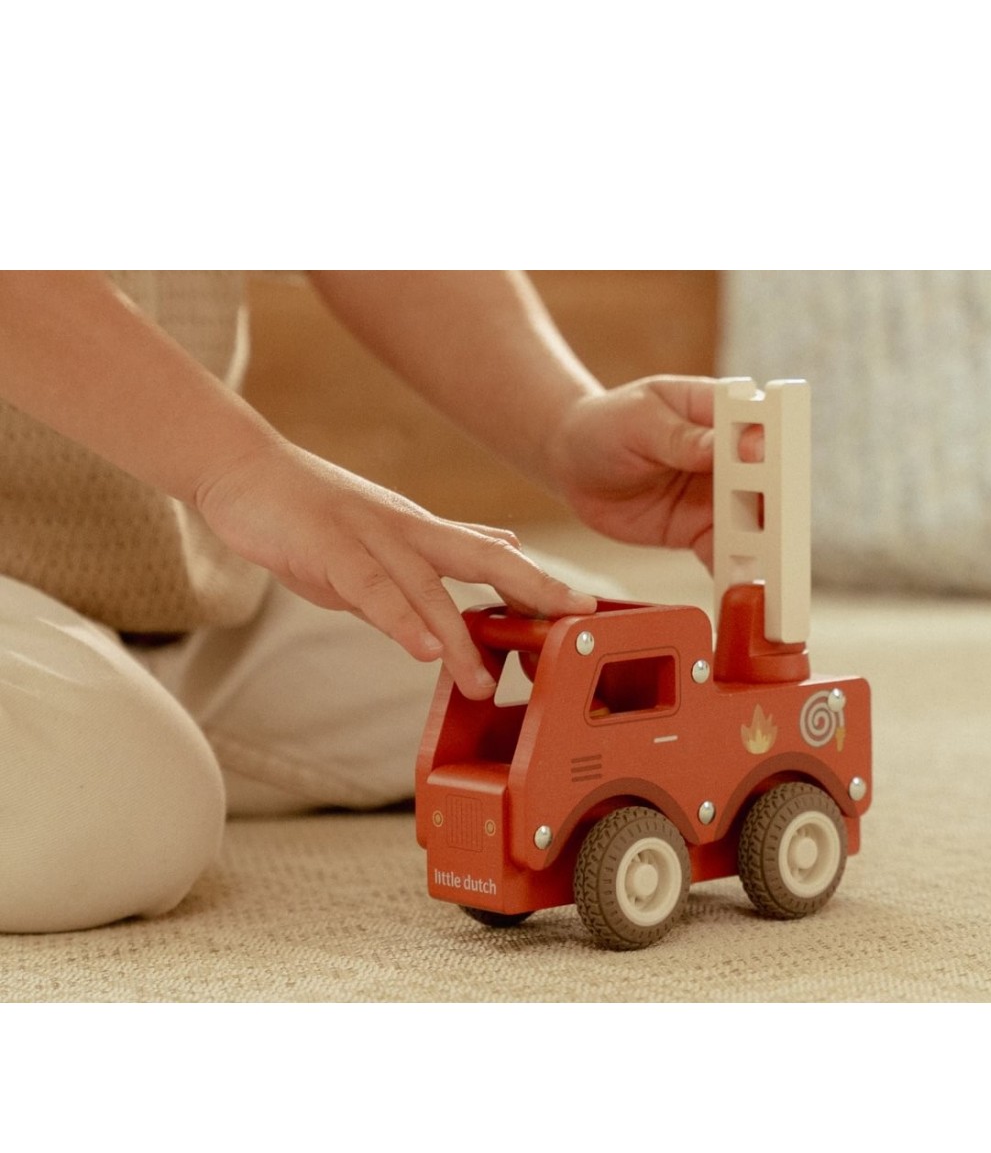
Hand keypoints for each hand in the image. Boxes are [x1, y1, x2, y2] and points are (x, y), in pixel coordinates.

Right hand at [194, 437, 596, 698]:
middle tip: (577, 622)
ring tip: (484, 681)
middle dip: (536, 590)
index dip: (542, 582)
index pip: (496, 557)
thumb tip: (500, 547)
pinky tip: (422, 651)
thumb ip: (440, 549)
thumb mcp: (387, 535)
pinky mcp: (329, 549)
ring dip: (460, 639)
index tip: (585, 609)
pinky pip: (372, 590)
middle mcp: (408, 531)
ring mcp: (371, 537)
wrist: (242, 471)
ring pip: (429, 588)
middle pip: (486, 559)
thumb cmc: (312, 513)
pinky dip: (400, 621)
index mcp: (423, 532)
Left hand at [546, 376, 763, 569]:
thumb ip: (684, 437)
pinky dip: (735, 574)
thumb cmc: (606, 425)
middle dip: (777, 505)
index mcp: (720, 411)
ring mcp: (719, 495)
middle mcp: (730, 455)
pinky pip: (725, 554)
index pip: (757, 425)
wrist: (573, 464)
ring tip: (772, 572)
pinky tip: (743, 594)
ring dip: (764, 546)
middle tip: (781, 530)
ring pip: (753, 522)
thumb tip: (735, 446)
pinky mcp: (701, 530)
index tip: (759, 460)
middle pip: (768, 481)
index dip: (764, 444)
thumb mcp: (639, 423)